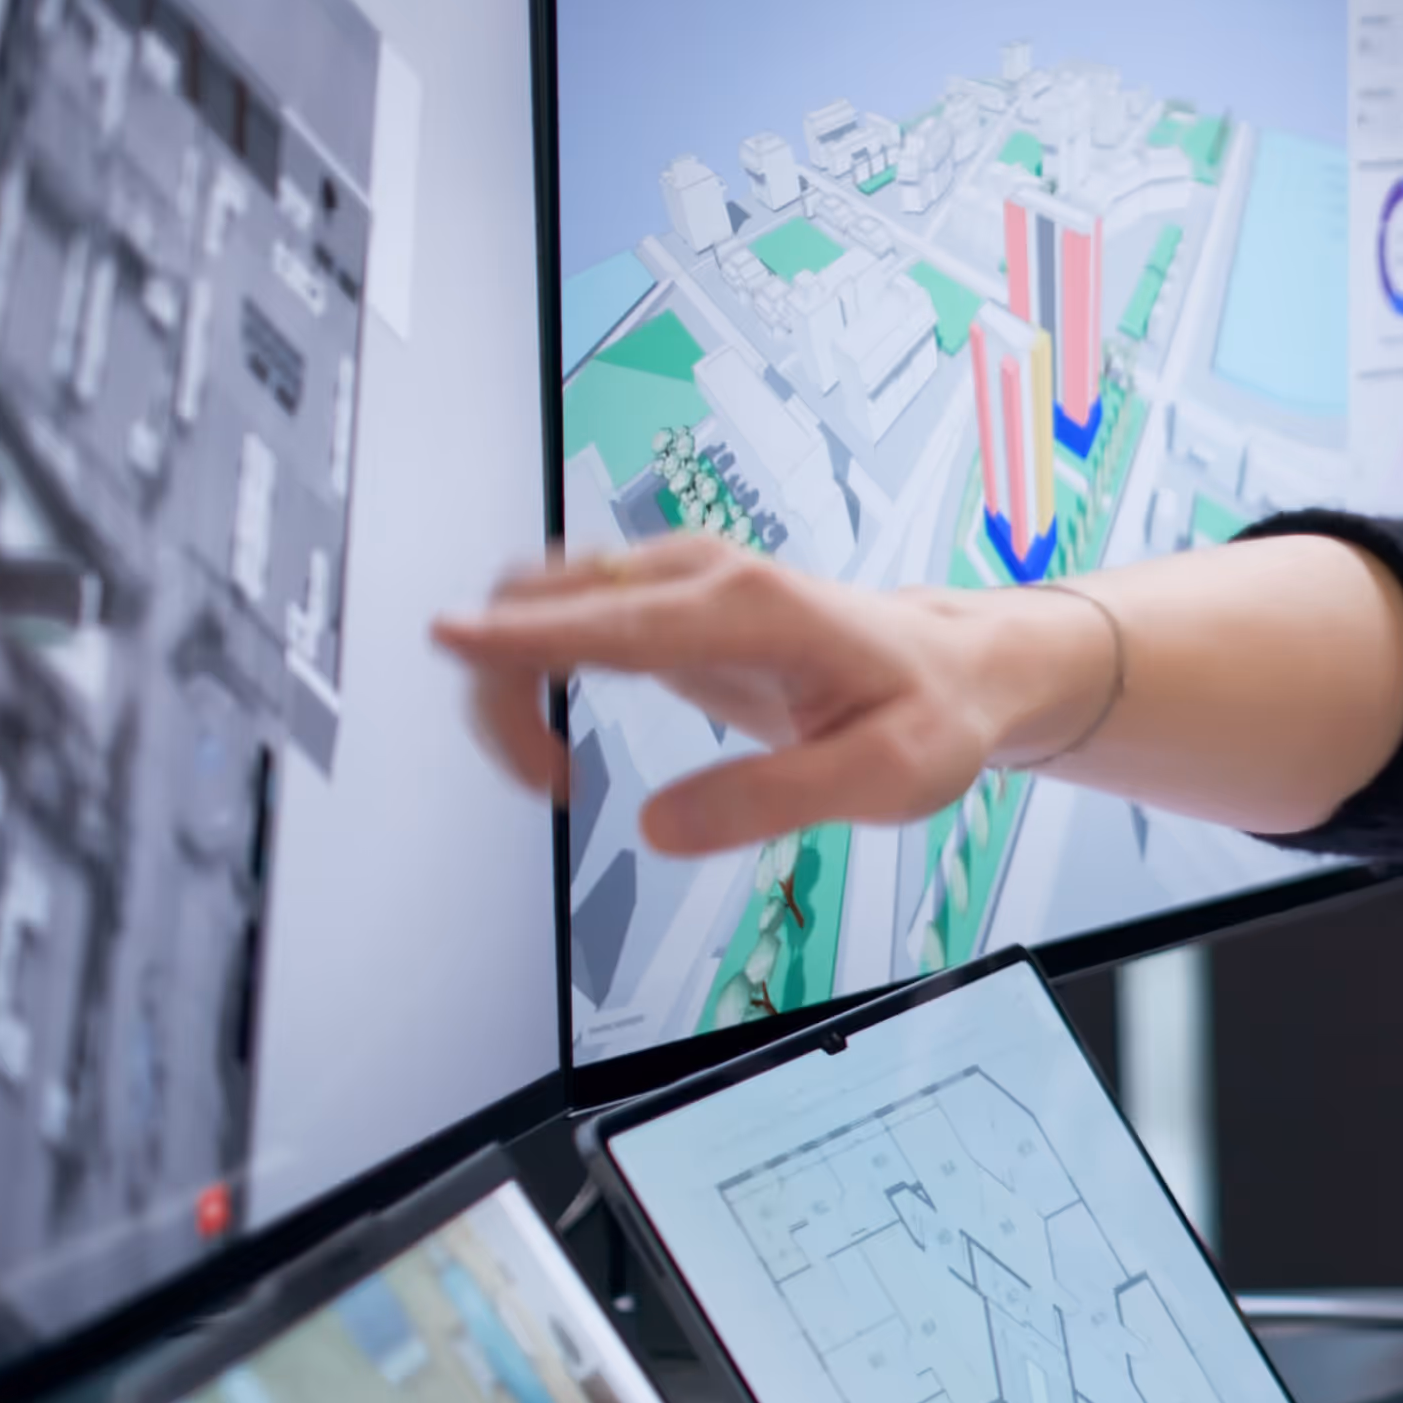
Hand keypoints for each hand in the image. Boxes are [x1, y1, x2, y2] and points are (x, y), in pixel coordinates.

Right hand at [435, 539, 1091, 855]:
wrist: (955, 669)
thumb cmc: (928, 715)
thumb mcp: (884, 777)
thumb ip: (769, 801)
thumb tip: (656, 826)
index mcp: (750, 608)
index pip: (613, 616)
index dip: (524, 632)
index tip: (447, 640)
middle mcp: (701, 575)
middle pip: (546, 594)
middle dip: (505, 683)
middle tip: (544, 785)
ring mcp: (675, 582)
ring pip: (538, 600)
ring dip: (509, 681)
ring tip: (551, 775)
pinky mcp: (660, 606)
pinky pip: (558, 619)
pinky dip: (530, 671)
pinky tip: (557, 744)